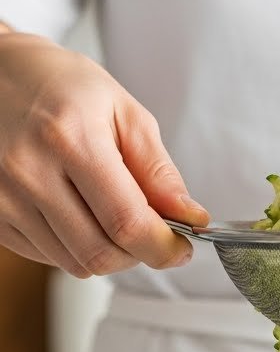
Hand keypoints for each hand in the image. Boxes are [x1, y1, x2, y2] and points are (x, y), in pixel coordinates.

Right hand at [0, 30, 208, 276]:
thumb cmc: (61, 87)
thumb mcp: (122, 111)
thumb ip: (158, 169)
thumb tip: (189, 218)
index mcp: (69, 138)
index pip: (126, 222)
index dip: (163, 247)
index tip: (181, 248)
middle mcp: (29, 171)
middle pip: (100, 253)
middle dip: (138, 254)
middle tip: (151, 232)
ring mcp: (4, 198)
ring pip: (76, 263)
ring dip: (107, 252)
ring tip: (110, 214)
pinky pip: (49, 258)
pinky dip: (75, 247)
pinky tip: (77, 212)